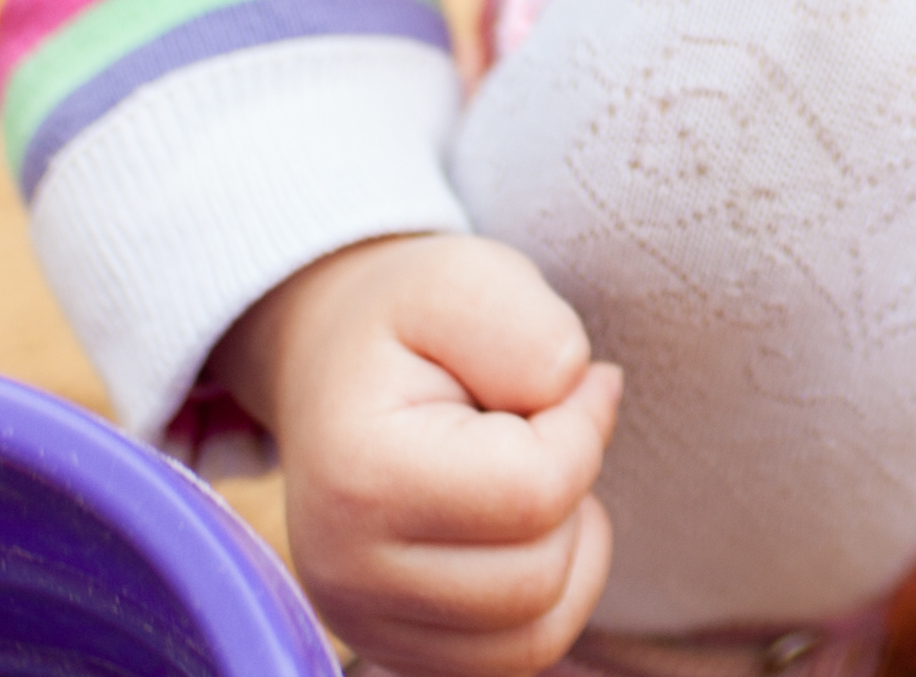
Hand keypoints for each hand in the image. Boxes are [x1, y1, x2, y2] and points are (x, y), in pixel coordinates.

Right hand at [213, 233, 622, 676]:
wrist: (333, 361)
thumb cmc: (409, 320)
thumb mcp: (468, 277)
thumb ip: (532, 328)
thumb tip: (581, 394)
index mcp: (360, 480)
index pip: (538, 492)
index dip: (582, 424)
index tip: (560, 382)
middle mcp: (345, 576)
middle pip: (540, 576)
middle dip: (572, 490)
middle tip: (536, 428)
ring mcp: (364, 625)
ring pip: (537, 635)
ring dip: (568, 549)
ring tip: (529, 477)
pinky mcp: (394, 651)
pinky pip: (516, 658)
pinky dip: (548, 597)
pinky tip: (520, 530)